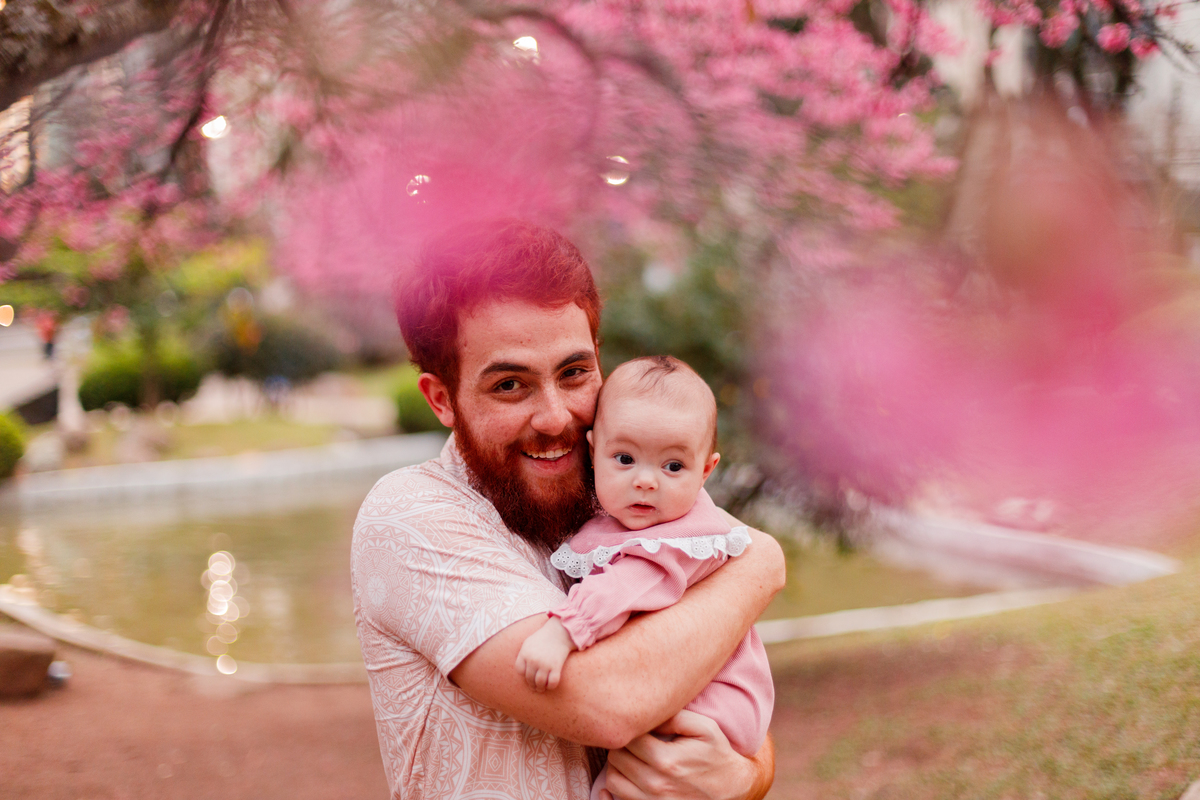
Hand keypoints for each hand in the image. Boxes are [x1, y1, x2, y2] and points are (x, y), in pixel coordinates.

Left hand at [514, 617, 574, 691]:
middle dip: (532, 684)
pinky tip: (550, 685)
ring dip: (540, 688)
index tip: (528, 675)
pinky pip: (552, 682)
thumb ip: (522, 655)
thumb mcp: (528, 643)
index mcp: (525, 653)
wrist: (559, 632)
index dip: (524, 675)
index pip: (520, 670)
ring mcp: (545, 664)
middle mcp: (533, 660)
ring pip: (539, 683)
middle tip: (535, 687)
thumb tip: (520, 670)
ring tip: (541, 688)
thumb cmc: (542, 638)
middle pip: (529, 678)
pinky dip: (551, 686)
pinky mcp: (556, 666)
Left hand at [601, 710, 757, 799]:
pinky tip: (629, 774)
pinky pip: (617, 798)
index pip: (629, 738)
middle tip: (637, 738)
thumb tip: (648, 714)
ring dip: (618, 765)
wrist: (731, 789)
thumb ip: (674, 716)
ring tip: (633, 756)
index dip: (632, 727)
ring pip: (612, 779)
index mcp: (666, 760)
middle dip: (623, 744)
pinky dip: (617, 785)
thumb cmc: (716, 755)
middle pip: (616, 757)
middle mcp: (655, 784)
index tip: (641, 725)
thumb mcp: (704, 728)